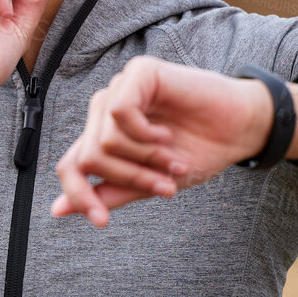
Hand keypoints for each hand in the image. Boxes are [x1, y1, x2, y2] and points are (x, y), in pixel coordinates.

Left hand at [50, 57, 268, 227]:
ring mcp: (119, 89)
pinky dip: (146, 134)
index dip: (80, 196)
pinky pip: (121, 112)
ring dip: (145, 159)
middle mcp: (105, 111)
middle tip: (166, 186)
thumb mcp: (149, 181)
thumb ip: (107, 191)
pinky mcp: (138, 73)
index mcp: (103, 135)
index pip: (70, 166)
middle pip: (90, 157)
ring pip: (105, 139)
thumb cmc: (197, 152)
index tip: (103, 222)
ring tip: (175, 160)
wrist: (239, 130)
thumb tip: (58, 210)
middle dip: (131, 178)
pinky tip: (167, 134)